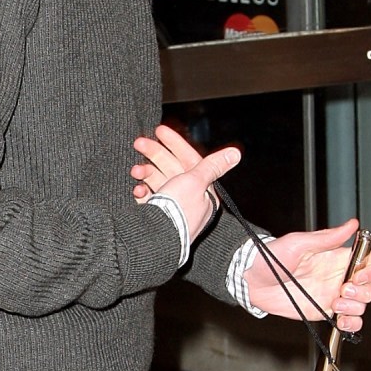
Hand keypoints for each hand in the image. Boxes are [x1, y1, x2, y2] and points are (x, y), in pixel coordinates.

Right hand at [131, 122, 240, 244]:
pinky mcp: (157, 217)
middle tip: (139, 142)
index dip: (175, 143)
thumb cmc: (179, 210)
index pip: (190, 159)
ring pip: (158, 182)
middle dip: (155, 155)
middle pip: (171, 169)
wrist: (156, 240)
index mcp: (203, 192)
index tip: (159, 131)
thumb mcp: (196, 181)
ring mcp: (172, 209)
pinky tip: (137, 190)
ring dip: (145, 173)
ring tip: (135, 171)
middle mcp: (189, 200)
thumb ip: (212, 166)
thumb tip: (235, 154)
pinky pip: (149, 199)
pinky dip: (142, 192)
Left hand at [243, 219, 370, 331]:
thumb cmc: (271, 257)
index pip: (369, 261)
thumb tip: (353, 225)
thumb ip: (327, 238)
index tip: (360, 276)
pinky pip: (349, 320)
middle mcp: (339, 276)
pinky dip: (352, 323)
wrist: (253, 281)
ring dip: (356, 308)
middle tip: (343, 291)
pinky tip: (341, 320)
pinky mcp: (325, 311)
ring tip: (336, 305)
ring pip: (362, 304)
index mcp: (337, 257)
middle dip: (364, 291)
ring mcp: (334, 294)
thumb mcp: (299, 243)